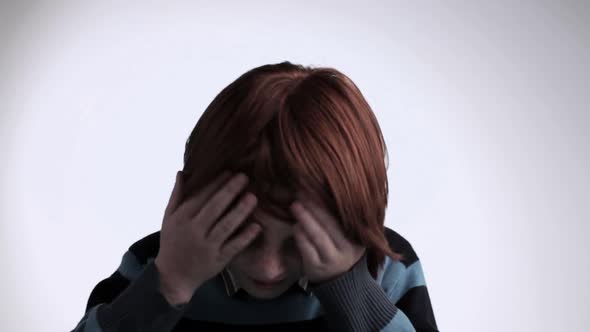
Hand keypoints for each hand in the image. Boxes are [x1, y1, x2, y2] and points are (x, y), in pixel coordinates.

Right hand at [155, 170, 260, 300]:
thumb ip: (176, 195)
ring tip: (253, 197)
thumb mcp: (169, 218)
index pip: (201, 197)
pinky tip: (256, 226)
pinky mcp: (218, 260)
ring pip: (226, 226)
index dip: (216, 183)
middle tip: (244, 177)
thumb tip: (182, 172)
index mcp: (183, 218)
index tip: (229, 172)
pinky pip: (233, 246)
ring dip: (240, 211)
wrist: (172, 276)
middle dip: (230, 191)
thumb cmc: (172, 242)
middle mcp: (195, 231)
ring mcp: (207, 246)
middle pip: (215, 208)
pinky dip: (245, 237)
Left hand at [289, 194, 365, 284]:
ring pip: (318, 236)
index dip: (329, 201)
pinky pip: (307, 249)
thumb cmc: (339, 248)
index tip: (316, 188)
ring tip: (295, 206)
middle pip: (330, 224)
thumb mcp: (348, 234)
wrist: (338, 279)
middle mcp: (348, 250)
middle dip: (315, 207)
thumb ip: (341, 218)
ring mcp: (332, 260)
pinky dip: (300, 235)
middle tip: (302, 192)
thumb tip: (324, 188)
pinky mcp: (317, 268)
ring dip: (305, 218)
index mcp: (358, 237)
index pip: (344, 216)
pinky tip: (295, 225)